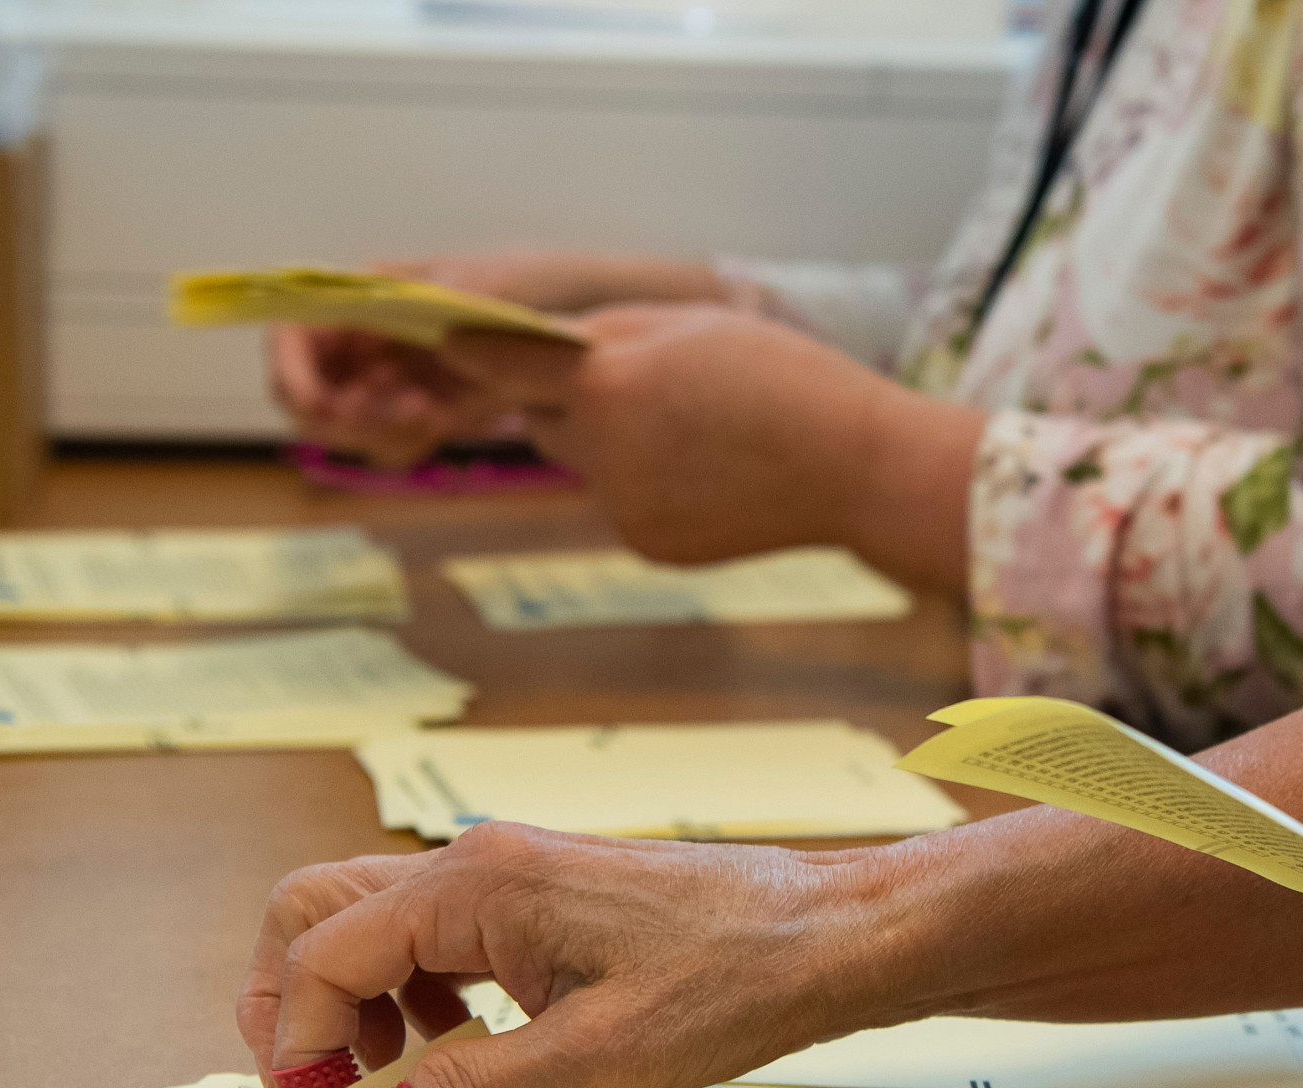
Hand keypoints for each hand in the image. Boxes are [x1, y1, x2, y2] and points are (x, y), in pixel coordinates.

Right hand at [235, 826, 916, 1087]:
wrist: (833, 936)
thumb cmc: (733, 980)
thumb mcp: (592, 1060)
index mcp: (475, 884)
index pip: (322, 951)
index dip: (300, 1045)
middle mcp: (477, 863)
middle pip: (319, 912)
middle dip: (296, 1007)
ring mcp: (508, 876)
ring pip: (373, 924)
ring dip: (355, 1005)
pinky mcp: (541, 902)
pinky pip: (436, 939)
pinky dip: (415, 998)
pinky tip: (460, 1056)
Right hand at [265, 251, 731, 470]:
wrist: (583, 326)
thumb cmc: (534, 284)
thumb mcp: (493, 282)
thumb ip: (444, 296)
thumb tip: (402, 306)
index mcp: (365, 291)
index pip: (292, 330)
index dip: (290, 371)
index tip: (320, 406)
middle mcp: (365, 336)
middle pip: (307, 393)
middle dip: (345, 415)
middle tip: (409, 414)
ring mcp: (389, 378)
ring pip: (345, 427)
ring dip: (380, 432)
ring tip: (435, 415)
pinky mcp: (419, 413)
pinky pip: (389, 443)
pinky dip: (406, 443)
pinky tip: (447, 419)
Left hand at [436, 303, 983, 585]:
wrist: (859, 471)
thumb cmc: (787, 381)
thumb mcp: (693, 326)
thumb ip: (609, 337)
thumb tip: (547, 351)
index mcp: (612, 385)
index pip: (509, 366)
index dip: (478, 352)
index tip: (443, 341)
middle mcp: (605, 454)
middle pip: (548, 420)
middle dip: (574, 401)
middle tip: (639, 384)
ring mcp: (625, 509)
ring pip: (588, 465)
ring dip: (615, 444)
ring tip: (698, 432)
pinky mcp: (648, 546)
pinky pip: (624, 501)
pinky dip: (649, 485)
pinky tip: (712, 475)